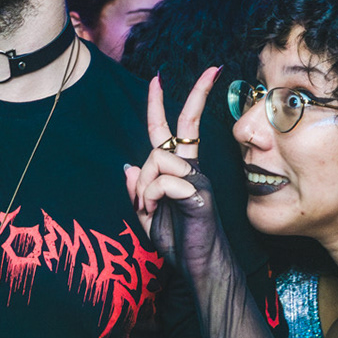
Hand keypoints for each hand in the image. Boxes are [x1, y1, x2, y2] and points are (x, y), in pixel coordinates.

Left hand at [122, 69, 230, 281]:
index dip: (160, 105)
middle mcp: (191, 170)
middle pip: (185, 125)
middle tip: (209, 70)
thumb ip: (136, 191)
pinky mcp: (199, 194)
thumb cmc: (179, 244)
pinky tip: (153, 211)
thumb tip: (128, 164)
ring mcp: (197, 180)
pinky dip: (149, 196)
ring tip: (147, 208)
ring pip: (158, 159)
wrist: (199, 267)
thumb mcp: (146, 216)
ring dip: (142, 185)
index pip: (169, 131)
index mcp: (179, 172)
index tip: (156, 79)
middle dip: (196, 94)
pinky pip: (163, 182)